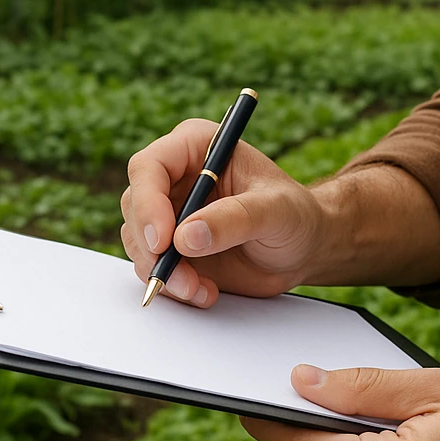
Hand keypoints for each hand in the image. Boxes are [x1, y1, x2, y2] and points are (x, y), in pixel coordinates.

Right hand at [121, 118, 325, 306]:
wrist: (304, 249)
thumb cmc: (296, 216)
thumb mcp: (276, 211)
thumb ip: (235, 219)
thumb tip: (186, 237)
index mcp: (195, 148)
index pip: (149, 167)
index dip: (148, 204)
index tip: (163, 241)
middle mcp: (175, 178)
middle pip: (135, 207)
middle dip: (152, 248)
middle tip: (182, 277)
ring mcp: (169, 215)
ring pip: (138, 242)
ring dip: (162, 272)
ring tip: (200, 289)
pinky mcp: (172, 249)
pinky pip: (152, 267)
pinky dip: (171, 286)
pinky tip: (205, 292)